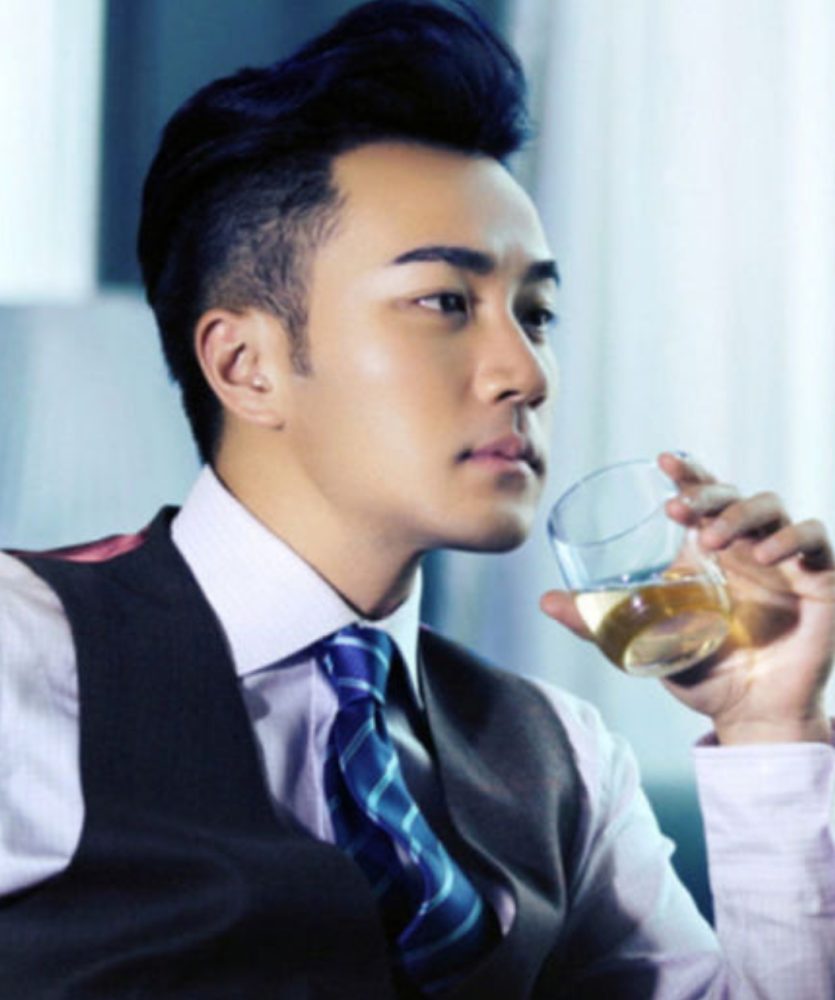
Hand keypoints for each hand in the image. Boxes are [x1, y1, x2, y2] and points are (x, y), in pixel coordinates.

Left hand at [541, 452, 834, 744]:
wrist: (750, 714)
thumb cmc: (701, 672)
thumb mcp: (645, 644)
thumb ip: (598, 623)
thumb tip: (546, 600)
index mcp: (709, 552)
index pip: (702, 496)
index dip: (688, 473)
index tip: (662, 462)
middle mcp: (747, 547)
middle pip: (734, 493)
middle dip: (708, 492)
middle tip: (681, 510)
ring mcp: (784, 560)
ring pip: (772, 506)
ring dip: (742, 513)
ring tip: (715, 541)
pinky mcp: (819, 579)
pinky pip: (815, 537)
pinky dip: (793, 536)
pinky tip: (768, 554)